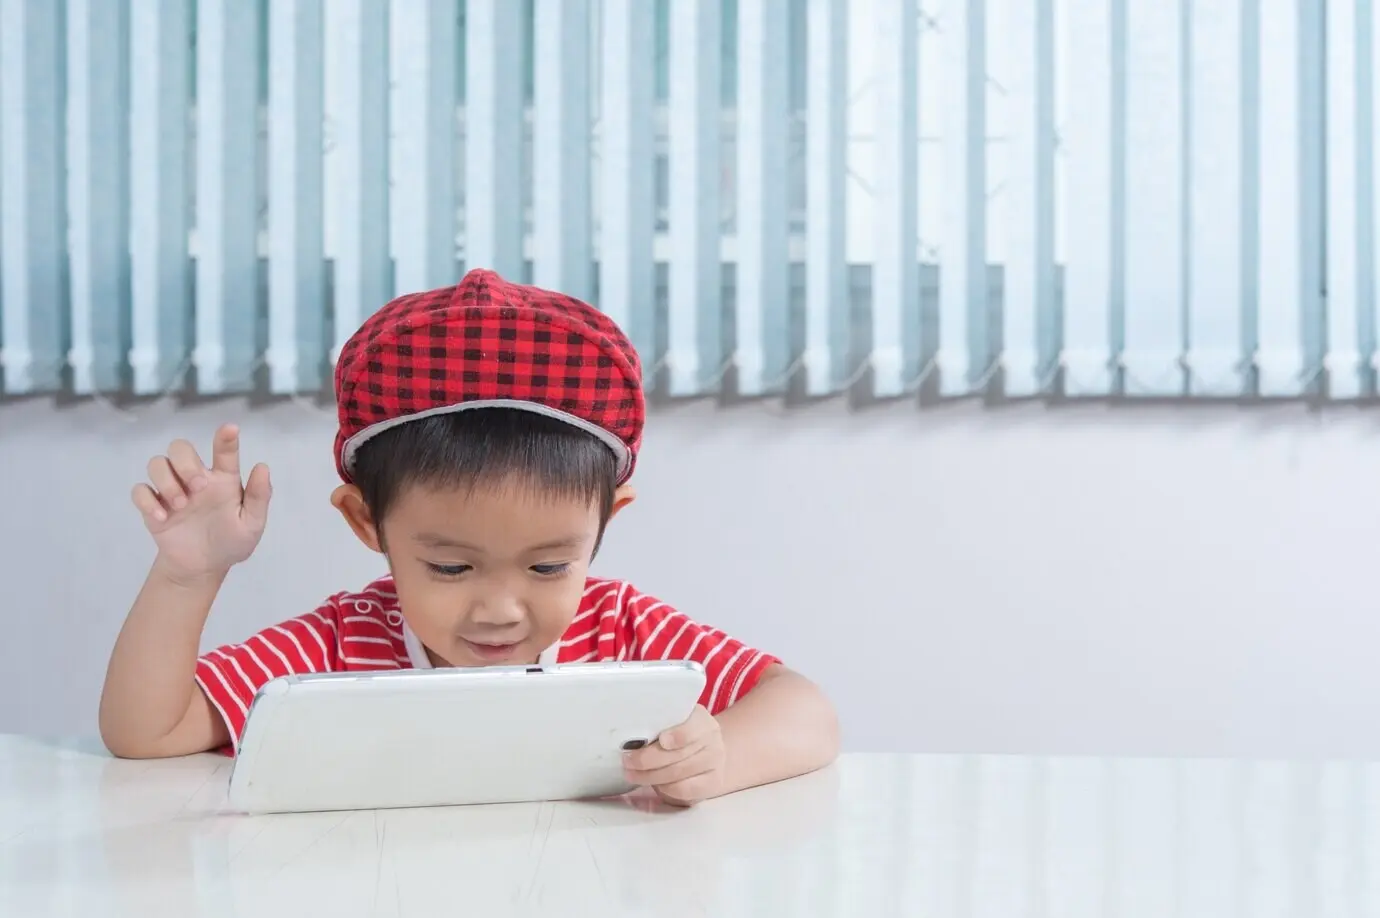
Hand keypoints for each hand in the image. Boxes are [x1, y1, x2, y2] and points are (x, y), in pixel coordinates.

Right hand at [130, 424, 271, 583]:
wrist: (204, 567)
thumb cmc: (231, 540)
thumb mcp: (252, 524)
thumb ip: (259, 497)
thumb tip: (262, 466)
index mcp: (224, 479)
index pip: (224, 452)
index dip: (226, 438)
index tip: (231, 429)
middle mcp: (196, 478)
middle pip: (180, 448)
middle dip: (185, 462)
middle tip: (198, 487)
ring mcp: (173, 490)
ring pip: (157, 463)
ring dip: (166, 480)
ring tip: (181, 505)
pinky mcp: (154, 506)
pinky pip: (140, 490)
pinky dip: (147, 501)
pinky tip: (162, 517)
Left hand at [622, 705, 725, 806]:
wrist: (708, 751)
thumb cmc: (681, 733)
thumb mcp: (673, 721)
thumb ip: (658, 725)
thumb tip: (631, 737)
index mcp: (701, 719)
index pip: (691, 728)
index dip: (677, 735)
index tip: (661, 740)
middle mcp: (712, 740)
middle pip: (678, 754)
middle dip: (647, 760)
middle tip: (627, 761)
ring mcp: (714, 763)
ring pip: (678, 774)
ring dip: (649, 776)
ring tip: (631, 774)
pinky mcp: (712, 783)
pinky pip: (684, 790)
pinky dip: (664, 788)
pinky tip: (652, 784)